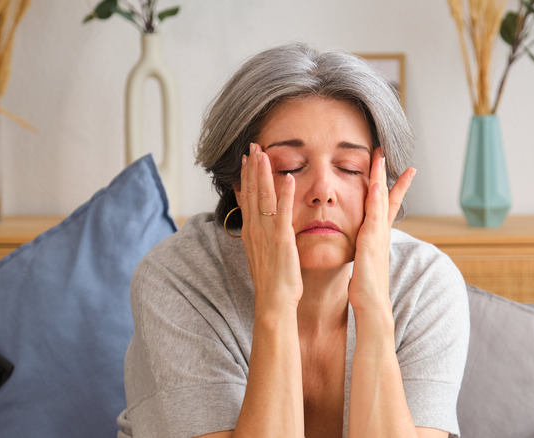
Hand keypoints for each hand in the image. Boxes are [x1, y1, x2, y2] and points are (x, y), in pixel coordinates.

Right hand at [238, 143, 302, 311]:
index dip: (246, 177)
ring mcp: (267, 234)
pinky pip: (283, 213)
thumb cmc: (273, 282)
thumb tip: (261, 228)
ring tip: (263, 153)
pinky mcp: (282, 241)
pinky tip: (287, 177)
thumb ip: (262, 238)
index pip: (246, 198)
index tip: (247, 159)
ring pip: (263, 198)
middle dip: (252, 168)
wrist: (273, 303)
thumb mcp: (262, 255)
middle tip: (252, 146)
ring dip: (262, 174)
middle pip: (251, 192)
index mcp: (251, 233)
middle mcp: (255, 230)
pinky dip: (284, 195)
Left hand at [348, 147, 415, 318]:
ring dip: (380, 178)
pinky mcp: (372, 243)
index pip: (383, 207)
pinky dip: (377, 200)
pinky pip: (375, 216)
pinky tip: (375, 185)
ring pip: (380, 201)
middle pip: (384, 197)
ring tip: (379, 158)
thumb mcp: (363, 264)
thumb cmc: (365, 289)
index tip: (389, 171)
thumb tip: (360, 247)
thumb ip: (363, 251)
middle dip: (384, 175)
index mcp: (376, 237)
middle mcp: (380, 233)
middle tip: (384, 153)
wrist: (373, 307)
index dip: (386, 188)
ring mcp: (378, 236)